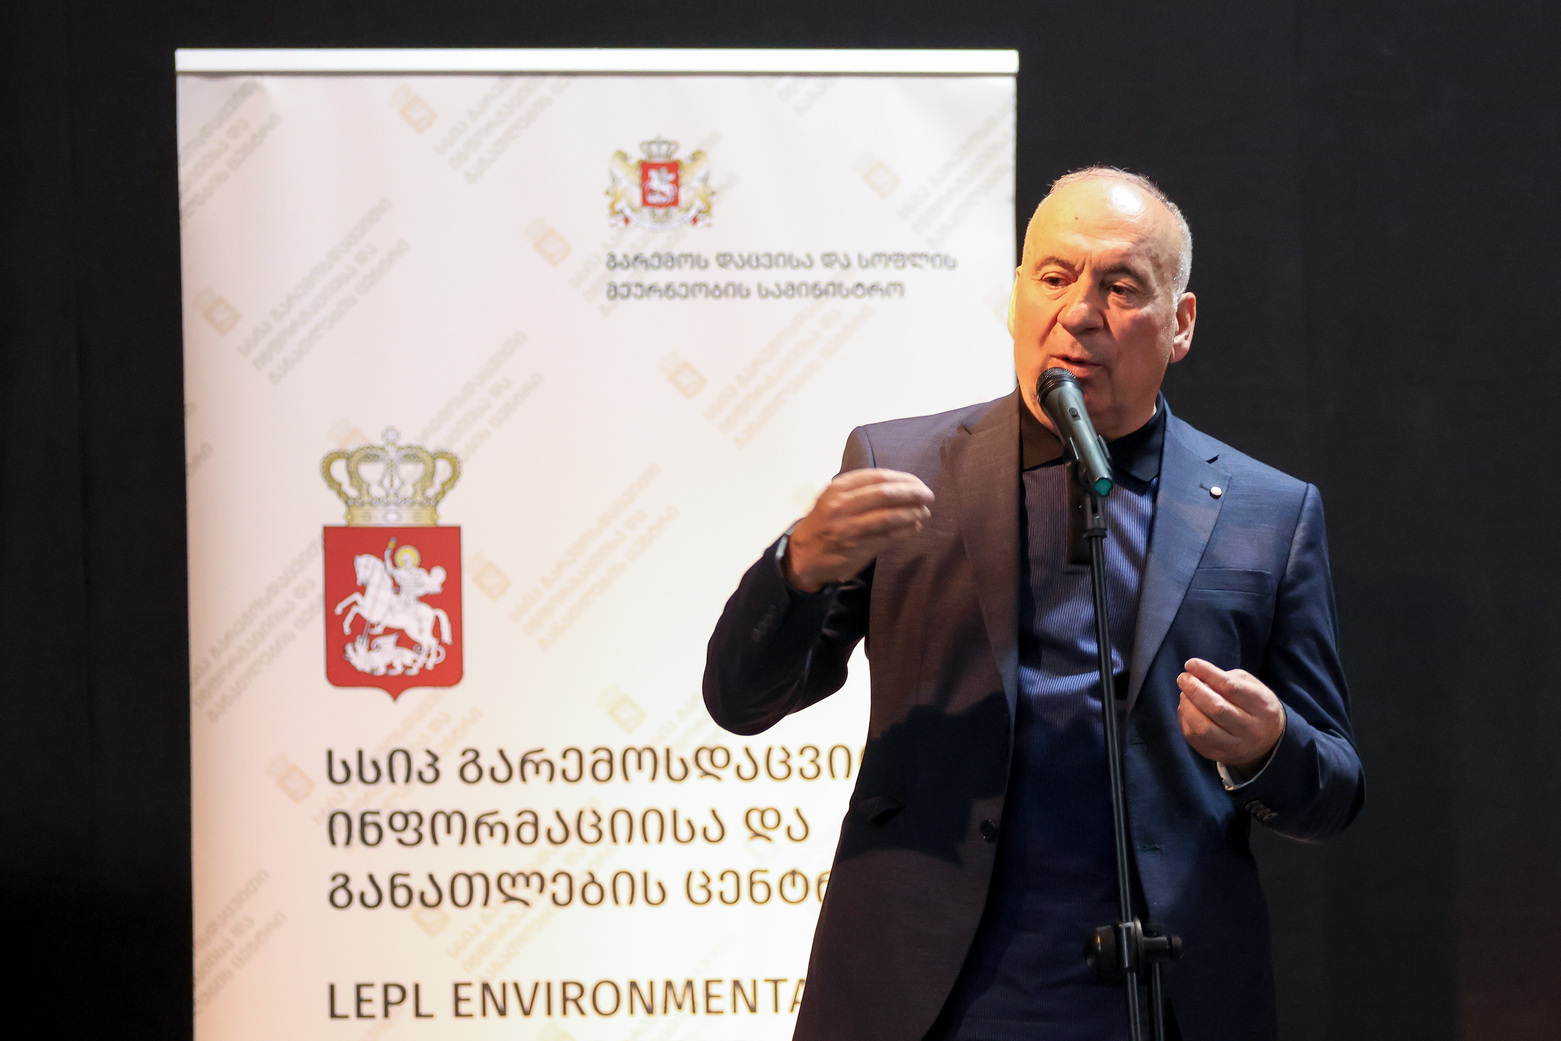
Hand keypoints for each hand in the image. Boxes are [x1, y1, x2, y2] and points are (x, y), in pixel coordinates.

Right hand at [784, 469, 933, 591]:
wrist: (804, 555)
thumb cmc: (825, 522)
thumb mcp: (834, 498)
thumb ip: (860, 489)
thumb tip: (901, 485)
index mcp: (837, 489)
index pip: (877, 477)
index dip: (903, 479)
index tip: (918, 483)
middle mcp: (841, 506)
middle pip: (886, 494)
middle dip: (912, 493)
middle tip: (928, 495)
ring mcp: (849, 528)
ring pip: (890, 517)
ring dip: (912, 513)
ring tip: (924, 512)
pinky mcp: (857, 548)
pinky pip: (888, 537)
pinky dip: (906, 531)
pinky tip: (915, 526)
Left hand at [1176, 658, 1285, 774]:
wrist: (1267, 741)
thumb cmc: (1253, 704)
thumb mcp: (1250, 686)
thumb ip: (1226, 678)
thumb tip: (1195, 674)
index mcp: (1262, 706)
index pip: (1232, 688)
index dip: (1208, 673)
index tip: (1191, 664)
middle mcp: (1251, 729)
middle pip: (1217, 708)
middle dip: (1194, 690)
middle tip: (1183, 678)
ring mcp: (1236, 746)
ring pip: (1203, 728)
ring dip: (1187, 707)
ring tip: (1184, 694)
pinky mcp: (1220, 756)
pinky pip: (1195, 738)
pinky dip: (1185, 720)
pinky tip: (1186, 709)